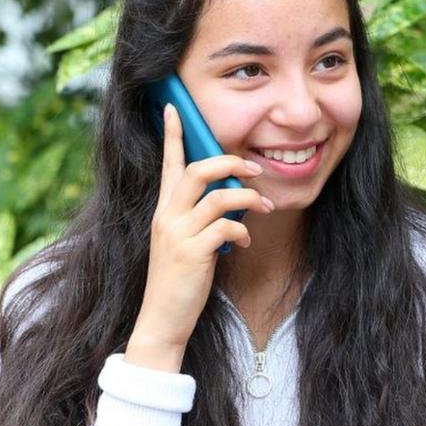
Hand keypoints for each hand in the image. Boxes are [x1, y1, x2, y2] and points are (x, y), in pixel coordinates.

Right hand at [126, 105, 273, 371]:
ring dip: (247, 198)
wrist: (162, 319)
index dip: (172, 134)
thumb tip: (232, 198)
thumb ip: (201, 216)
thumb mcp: (186, 241)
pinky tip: (244, 243)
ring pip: (218, 196)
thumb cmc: (180, 279)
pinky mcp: (192, 253)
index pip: (168, 163)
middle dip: (230, 163)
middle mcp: (166, 215)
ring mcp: (177, 233)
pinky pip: (226, 227)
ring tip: (262, 207)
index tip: (173, 106)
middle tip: (254, 168)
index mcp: (164, 209)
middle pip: (198, 170)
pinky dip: (242, 231)